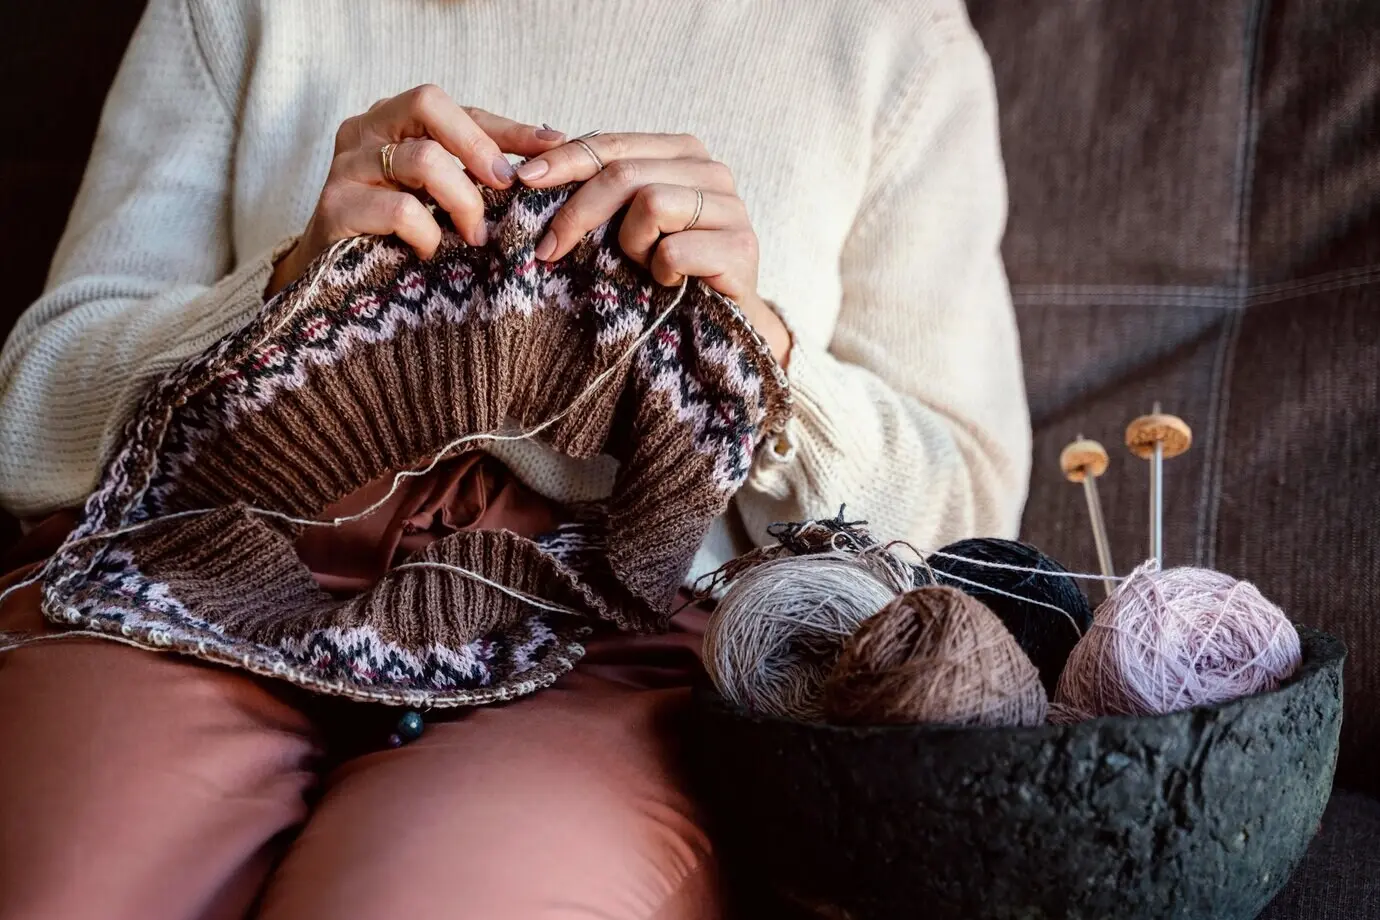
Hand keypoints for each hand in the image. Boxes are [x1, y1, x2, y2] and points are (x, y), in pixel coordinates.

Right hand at [267, 84, 565, 296]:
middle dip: (478, 145)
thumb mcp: (435, 197)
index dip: (508, 127)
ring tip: (475, 235)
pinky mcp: (335, 206)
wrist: (326, 279)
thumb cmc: (393, 235)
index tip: (553, 145)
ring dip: (462, 200)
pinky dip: (429, 233)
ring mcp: (347, 165)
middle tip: (506, 187)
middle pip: (428, 103)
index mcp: (393, 120)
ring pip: (422, 159)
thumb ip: (474, 175)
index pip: (458, 109)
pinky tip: (432, 251)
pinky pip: (401, 210)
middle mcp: (366, 130)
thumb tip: (547, 156)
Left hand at [513, 133, 791, 365]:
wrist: (727, 324)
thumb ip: (602, 189)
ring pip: (651, 204)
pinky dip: (660, 272)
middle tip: (548, 248)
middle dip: (577, 212)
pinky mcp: (740, 246)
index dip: (566, 159)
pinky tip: (671, 283)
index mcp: (683, 152)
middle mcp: (711, 169)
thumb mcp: (630, 223)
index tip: (524, 180)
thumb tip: (530, 169)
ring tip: (644, 266)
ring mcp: (732, 206)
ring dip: (632, 245)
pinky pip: (674, 250)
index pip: (613, 142)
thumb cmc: (670, 269)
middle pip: (625, 173)